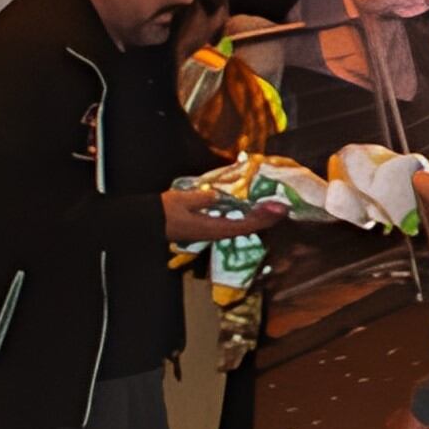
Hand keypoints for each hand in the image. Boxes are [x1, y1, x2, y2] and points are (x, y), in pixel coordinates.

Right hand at [160, 192, 282, 244]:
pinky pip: (231, 223)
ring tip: (270, 206)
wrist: (146, 223)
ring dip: (257, 217)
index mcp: (212, 228)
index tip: (280, 210)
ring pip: (240, 226)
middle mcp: (215, 233)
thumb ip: (204, 198)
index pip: (245, 225)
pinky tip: (248, 207)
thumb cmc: (163, 212)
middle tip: (282, 206)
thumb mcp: (183, 201)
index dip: (265, 218)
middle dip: (266, 218)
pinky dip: (244, 216)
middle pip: (247, 227)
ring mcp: (212, 231)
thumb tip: (221, 196)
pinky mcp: (207, 227)